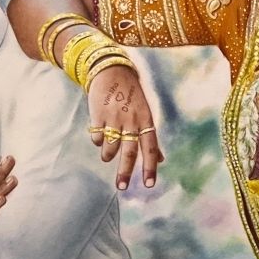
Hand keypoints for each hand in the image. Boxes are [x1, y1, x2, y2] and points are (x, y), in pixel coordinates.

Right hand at [87, 64, 162, 189]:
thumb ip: (150, 137)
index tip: (148, 185)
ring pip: (110, 148)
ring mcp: (114, 118)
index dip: (150, 167)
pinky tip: (99, 132)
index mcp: (146, 120)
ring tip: (106, 154)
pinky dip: (97, 140)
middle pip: (129, 152)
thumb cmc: (131, 95)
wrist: (111, 71)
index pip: (150, 147)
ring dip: (107, 155)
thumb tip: (161, 160)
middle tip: (121, 187)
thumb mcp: (145, 113)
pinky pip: (96, 137)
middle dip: (124, 172)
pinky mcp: (98, 115)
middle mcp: (131, 120)